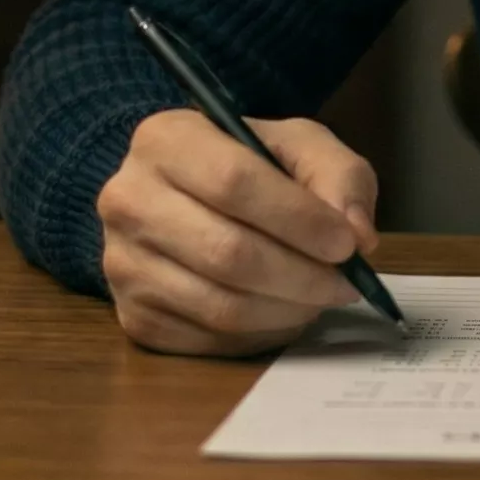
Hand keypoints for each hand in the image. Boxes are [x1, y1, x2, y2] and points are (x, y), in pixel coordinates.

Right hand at [96, 107, 379, 355]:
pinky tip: (284, 312)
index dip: (298, 218)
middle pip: (225, 251)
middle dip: (301, 275)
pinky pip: (206, 340)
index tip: (346, 243)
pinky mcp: (132, 316)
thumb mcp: (299, 146)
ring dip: (287, 309)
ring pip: (219, 304)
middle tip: (345, 283)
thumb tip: (358, 236)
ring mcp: (121, 263)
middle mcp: (127, 199)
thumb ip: (339, 177)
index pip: (233, 182)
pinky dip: (260, 334)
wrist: (186, 197)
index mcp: (165, 139)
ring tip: (321, 297)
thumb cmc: (250, 165)